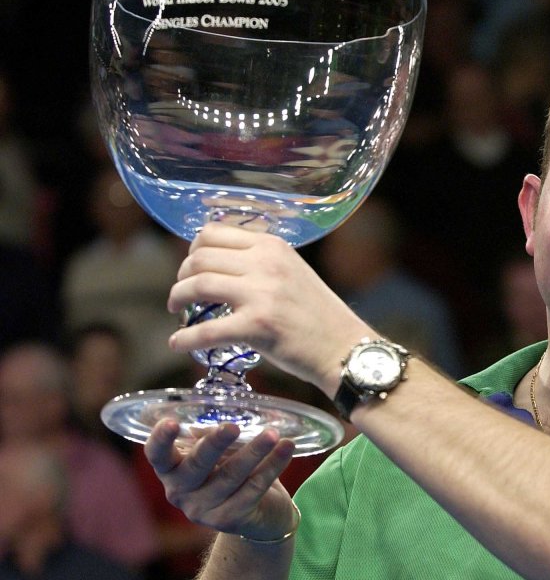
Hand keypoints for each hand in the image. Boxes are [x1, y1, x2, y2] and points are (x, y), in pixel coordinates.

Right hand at [144, 419, 297, 541]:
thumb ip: (213, 437)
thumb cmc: (231, 472)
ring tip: (274, 434)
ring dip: (256, 451)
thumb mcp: (219, 454)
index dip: (160, 439)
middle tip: (233, 426)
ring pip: (231, 475)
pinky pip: (255, 487)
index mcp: (172, 470)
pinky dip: (273, 465)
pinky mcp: (230, 519)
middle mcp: (181, 492)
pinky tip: (287, 448)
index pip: (157, 455)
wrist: (259, 515)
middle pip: (197, 465)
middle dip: (216, 443)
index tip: (171, 422)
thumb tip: (214, 421)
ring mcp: (203, 510)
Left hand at [167, 223, 371, 394]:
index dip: (192, 251)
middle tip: (181, 294)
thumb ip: (260, 263)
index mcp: (272, 245)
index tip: (191, 268)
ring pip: (197, 286)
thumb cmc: (318, 314)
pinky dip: (185, 339)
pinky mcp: (257, 326)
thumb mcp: (292, 271)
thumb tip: (218, 264)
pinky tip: (178, 344)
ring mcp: (261, 294)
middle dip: (181, 276)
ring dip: (177, 299)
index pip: (212, 233)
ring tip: (177, 311)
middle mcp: (266, 263)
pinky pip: (206, 330)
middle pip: (199, 258)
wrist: (343, 346)